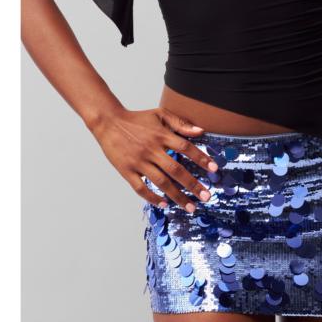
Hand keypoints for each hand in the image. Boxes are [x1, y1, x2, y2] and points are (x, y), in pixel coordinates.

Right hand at [89, 106, 218, 210]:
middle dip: (193, 184)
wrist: (108, 122)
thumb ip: (180, 123)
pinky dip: (152, 197)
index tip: (214, 169)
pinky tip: (164, 204)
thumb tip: (201, 131)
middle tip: (206, 196)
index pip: (185, 148)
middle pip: (176, 170)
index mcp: (161, 135)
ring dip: (177, 196)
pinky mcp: (126, 170)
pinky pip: (140, 188)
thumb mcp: (159, 114)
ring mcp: (138, 161)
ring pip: (161, 182)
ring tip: (190, 206)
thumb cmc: (136, 119)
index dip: (201, 158)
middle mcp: (151, 149)